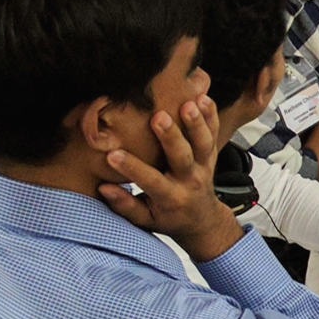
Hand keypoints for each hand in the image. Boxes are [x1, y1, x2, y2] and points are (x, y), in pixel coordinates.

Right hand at [98, 96, 241, 261]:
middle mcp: (190, 180)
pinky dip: (212, 116)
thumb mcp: (144, 220)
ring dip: (197, 123)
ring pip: (203, 143)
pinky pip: (215, 134)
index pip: (149, 181)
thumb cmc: (168, 219)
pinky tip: (204, 98)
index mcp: (171, 198)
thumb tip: (103, 188)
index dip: (131, 168)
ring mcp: (204, 167)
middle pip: (182, 157)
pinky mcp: (212, 156)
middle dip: (171, 137)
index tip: (112, 154)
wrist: (202, 221)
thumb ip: (125, 205)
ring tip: (189, 102)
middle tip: (159, 117)